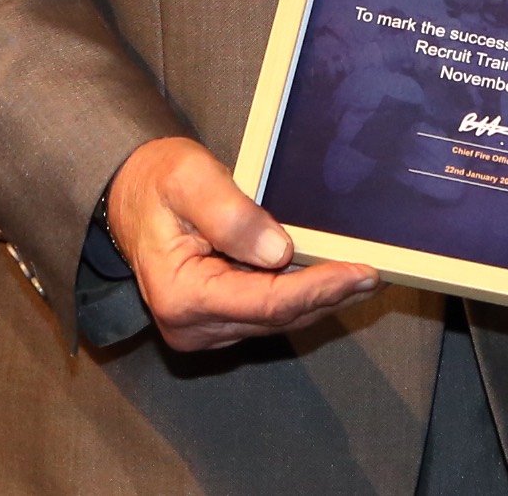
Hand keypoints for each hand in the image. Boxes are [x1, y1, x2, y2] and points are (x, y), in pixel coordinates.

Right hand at [106, 136, 378, 352]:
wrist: (132, 195)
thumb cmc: (159, 181)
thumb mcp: (190, 179)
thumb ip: (231, 214)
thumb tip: (279, 252)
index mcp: (180, 296)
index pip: (266, 302)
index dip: (318, 288)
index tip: (361, 272)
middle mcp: (191, 325)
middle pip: (276, 317)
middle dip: (328, 295)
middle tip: (375, 275)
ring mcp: (202, 328)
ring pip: (276, 321)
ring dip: (319, 299)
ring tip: (363, 278)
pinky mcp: (214, 321)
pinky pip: (265, 314)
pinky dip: (299, 298)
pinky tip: (330, 280)